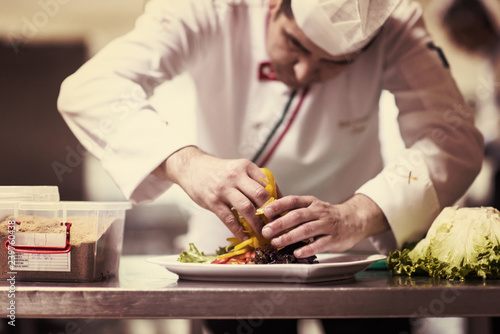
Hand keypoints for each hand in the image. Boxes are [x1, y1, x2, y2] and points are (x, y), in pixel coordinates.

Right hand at [154, 146, 271, 240]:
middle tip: (276, 224)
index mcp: (245, 166)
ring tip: (263, 233)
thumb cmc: (218, 170)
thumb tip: (275, 197)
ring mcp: (224, 189)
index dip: (277, 199)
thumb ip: (253, 180)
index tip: (282, 211)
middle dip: (270, 212)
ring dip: (257, 224)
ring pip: (247, 208)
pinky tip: (245, 237)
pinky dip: (239, 231)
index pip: (267, 183)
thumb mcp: (237, 168)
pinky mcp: (213, 201)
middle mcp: (236, 176)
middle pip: (260, 195)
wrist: (191, 167)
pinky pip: (229, 219)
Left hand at [261, 194, 389, 257]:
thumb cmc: (327, 215)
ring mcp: (327, 225)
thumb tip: (269, 213)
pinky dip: (307, 249)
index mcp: (311, 202)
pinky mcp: (334, 239)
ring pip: (306, 230)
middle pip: (297, 216)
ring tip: (276, 242)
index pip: (293, 200)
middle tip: (266, 231)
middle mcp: (319, 212)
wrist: (354, 220)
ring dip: (289, 237)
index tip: (266, 211)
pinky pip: (319, 244)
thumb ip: (294, 209)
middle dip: (280, 223)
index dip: (279, 205)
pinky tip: (297, 253)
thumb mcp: (312, 207)